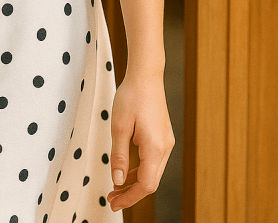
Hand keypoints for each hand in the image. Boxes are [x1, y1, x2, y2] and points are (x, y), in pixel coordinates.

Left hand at [107, 72, 174, 211]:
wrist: (146, 75)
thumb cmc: (131, 96)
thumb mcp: (119, 126)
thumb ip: (119, 155)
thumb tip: (118, 181)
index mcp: (155, 147)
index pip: (145, 185)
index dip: (129, 197)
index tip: (113, 202)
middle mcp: (165, 147)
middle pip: (150, 182)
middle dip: (131, 193)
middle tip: (111, 198)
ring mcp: (166, 142)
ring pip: (152, 172)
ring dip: (134, 182)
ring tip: (115, 187)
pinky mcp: (163, 136)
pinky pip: (153, 161)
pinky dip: (140, 169)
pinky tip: (126, 171)